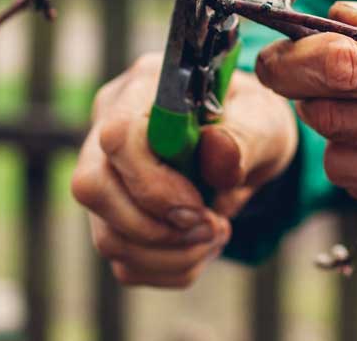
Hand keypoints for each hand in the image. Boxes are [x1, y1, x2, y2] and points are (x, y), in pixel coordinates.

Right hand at [70, 53, 297, 286]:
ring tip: (215, 233)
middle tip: (212, 226)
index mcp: (144, 89)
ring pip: (107, 236)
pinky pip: (125, 262)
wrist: (247, 147)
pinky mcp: (111, 215)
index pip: (118, 136)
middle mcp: (109, 126)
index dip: (153, 184)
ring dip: (171, 253)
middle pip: (92, 188)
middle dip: (156, 227)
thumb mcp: (265, 121)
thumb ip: (245, 136)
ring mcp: (104, 174)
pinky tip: (199, 245)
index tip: (200, 206)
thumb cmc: (250, 124)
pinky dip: (171, 267)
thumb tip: (216, 151)